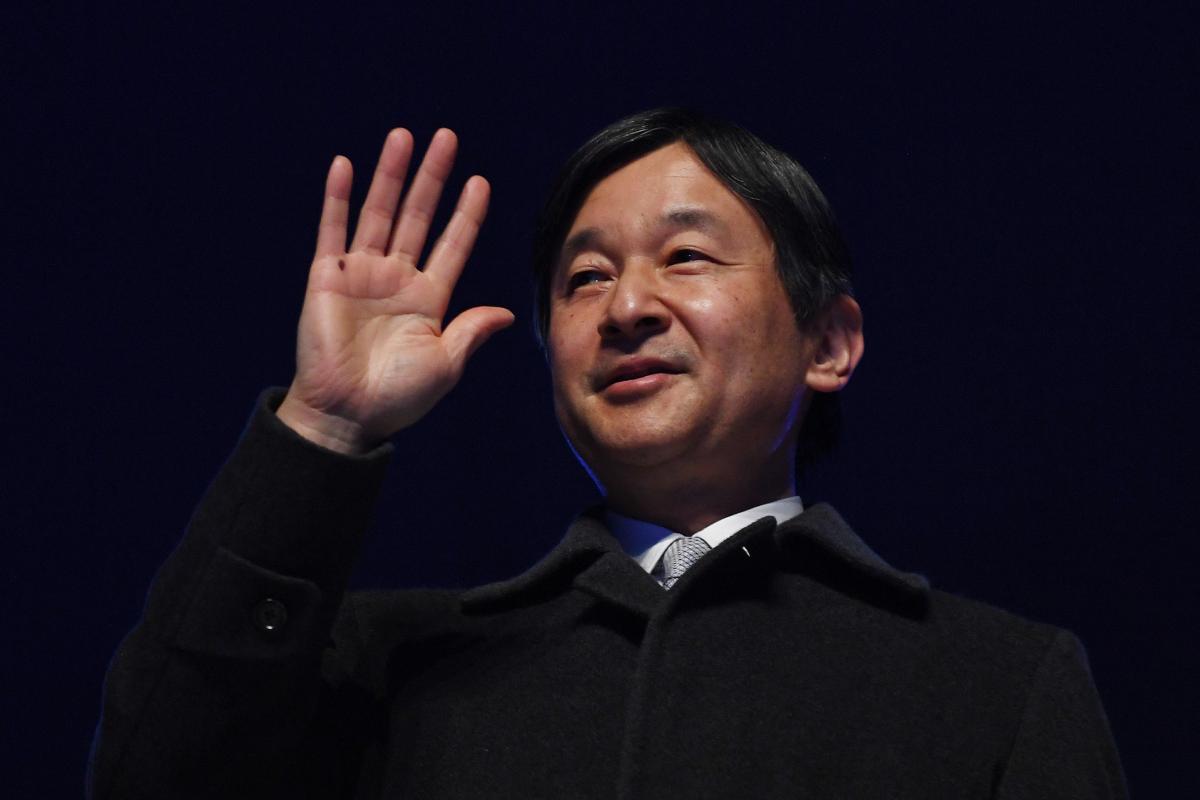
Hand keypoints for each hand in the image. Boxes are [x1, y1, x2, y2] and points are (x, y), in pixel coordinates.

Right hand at [277, 129, 514, 453]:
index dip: (466, 214)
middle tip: (446, 138)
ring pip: (379, 213)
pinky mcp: (326, 278)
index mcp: (429, 299)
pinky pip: (332, 230)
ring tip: (403, 137)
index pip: (452, 245)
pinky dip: (338, 198)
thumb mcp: (445, 364)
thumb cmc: (398, 398)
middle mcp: (396, 280)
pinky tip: (347, 166)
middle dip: (432, 178)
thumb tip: (507, 312)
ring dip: (390, 175)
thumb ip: (471, 331)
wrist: (346, 416)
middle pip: (418, 216)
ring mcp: (361, 275)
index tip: (480, 182)